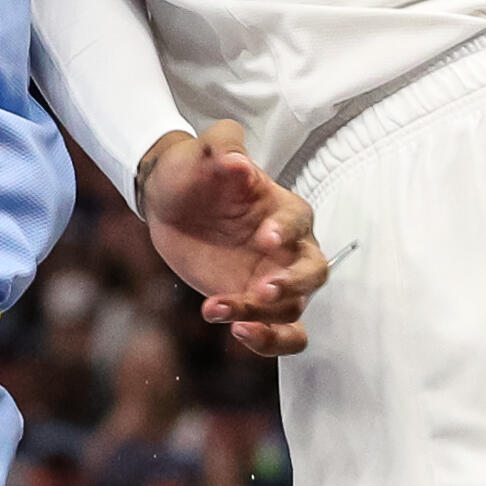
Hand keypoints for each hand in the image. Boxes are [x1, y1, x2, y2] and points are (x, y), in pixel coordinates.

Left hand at [136, 122, 328, 354]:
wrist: (171, 202)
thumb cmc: (195, 172)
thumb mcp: (203, 150)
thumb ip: (223, 146)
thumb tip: (237, 162)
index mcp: (283, 208)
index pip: (300, 221)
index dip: (287, 231)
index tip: (264, 237)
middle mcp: (288, 248)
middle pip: (314, 272)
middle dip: (293, 284)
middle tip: (261, 289)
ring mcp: (274, 280)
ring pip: (293, 310)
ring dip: (264, 317)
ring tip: (218, 309)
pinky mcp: (256, 305)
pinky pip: (278, 332)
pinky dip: (265, 340)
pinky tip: (231, 329)